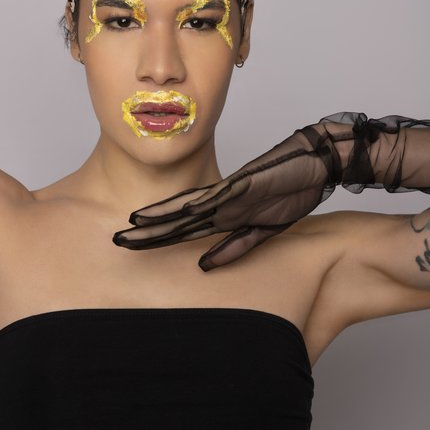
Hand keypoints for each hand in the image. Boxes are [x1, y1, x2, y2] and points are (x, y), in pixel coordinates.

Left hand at [113, 128, 331, 271]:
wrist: (312, 163)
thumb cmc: (287, 192)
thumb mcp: (260, 230)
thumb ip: (235, 247)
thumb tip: (203, 265)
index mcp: (221, 214)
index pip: (181, 227)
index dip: (156, 236)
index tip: (131, 244)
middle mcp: (219, 204)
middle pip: (177, 220)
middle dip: (148, 232)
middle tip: (117, 240)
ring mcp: (231, 194)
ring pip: (190, 208)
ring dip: (164, 216)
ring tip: (134, 223)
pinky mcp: (247, 184)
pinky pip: (222, 196)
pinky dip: (202, 204)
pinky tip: (182, 212)